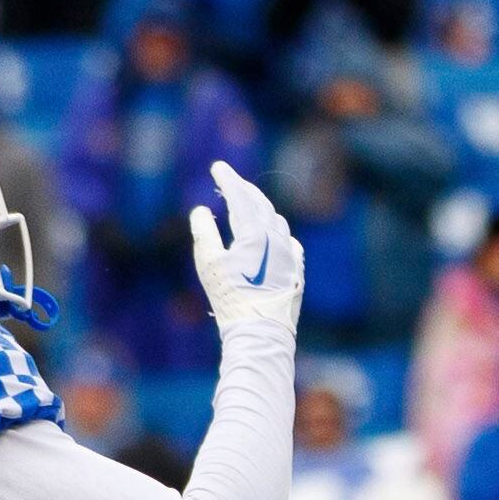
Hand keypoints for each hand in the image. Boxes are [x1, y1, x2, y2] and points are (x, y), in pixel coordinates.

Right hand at [189, 157, 302, 330]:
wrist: (260, 332)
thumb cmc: (230, 299)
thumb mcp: (208, 264)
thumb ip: (204, 232)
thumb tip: (202, 210)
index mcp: (255, 233)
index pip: (241, 196)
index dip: (228, 179)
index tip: (218, 167)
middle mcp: (277, 239)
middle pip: (261, 204)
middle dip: (244, 189)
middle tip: (230, 181)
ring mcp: (290, 255)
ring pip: (277, 221)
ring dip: (261, 208)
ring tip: (247, 204)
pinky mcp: (296, 270)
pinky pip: (289, 241)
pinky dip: (276, 230)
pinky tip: (272, 233)